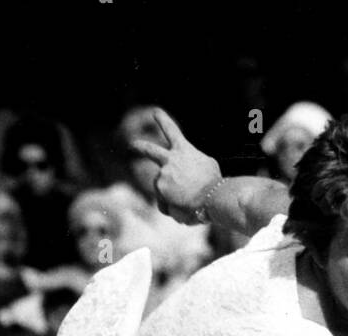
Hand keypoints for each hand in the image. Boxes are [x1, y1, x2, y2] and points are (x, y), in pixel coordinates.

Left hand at [128, 107, 222, 223]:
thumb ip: (192, 165)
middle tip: (132, 144)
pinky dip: (175, 210)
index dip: (163, 120)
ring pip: (164, 190)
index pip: (172, 131)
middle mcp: (169, 160)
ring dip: (176, 199)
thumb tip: (185, 176)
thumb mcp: (207, 166)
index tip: (155, 112)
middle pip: (150, 150)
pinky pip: (165, 206)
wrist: (211, 197)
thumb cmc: (214, 183)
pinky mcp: (159, 191)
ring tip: (191, 203)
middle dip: (141, 146)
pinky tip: (186, 209)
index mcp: (183, 150)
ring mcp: (162, 175)